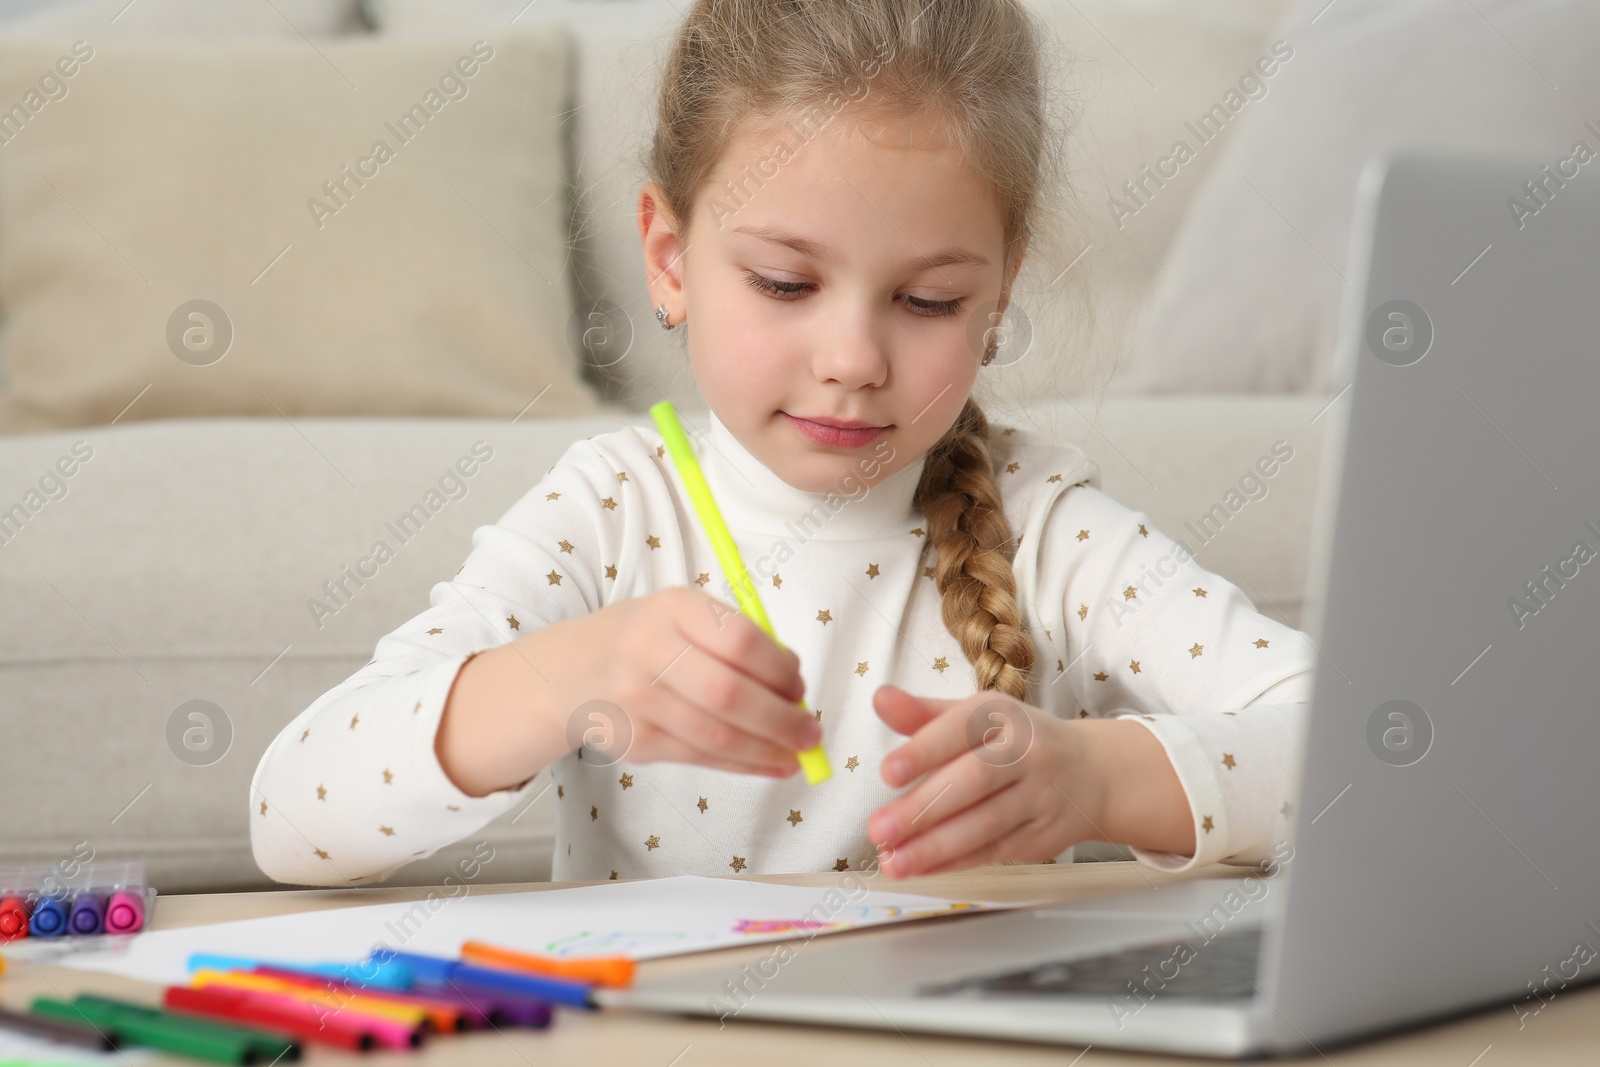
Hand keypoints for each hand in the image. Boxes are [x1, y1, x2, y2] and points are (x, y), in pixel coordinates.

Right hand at [554, 586, 819, 774]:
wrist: (568, 672)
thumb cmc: (646, 639)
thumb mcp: (682, 616)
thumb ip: (736, 641)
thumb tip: (795, 690)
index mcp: (672, 607)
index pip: (740, 640)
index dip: (780, 670)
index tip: (800, 687)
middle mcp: (648, 650)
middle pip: (729, 694)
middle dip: (781, 720)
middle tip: (812, 734)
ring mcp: (636, 700)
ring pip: (717, 736)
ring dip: (767, 751)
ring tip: (797, 756)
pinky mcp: (633, 741)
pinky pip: (699, 758)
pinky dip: (741, 766)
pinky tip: (767, 764)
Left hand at [865, 684, 1105, 877]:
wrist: (1091, 774)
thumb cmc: (1017, 741)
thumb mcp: (976, 717)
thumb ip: (924, 714)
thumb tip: (880, 699)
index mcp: (1003, 716)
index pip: (962, 730)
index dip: (925, 750)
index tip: (888, 771)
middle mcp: (1027, 753)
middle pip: (975, 781)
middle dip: (924, 808)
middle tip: (879, 828)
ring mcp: (1039, 797)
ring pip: (986, 824)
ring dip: (935, 846)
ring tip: (893, 860)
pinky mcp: (1043, 836)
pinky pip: (995, 852)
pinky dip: (955, 863)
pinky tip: (921, 869)